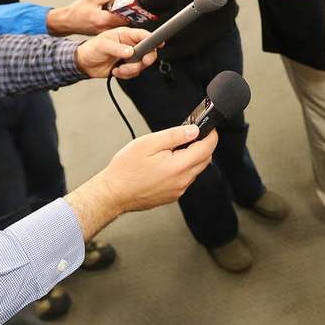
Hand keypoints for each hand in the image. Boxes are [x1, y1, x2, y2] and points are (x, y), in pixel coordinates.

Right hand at [47, 0, 128, 35]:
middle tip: (133, 2)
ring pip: (120, 24)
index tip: (136, 1)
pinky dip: (117, 18)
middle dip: (130, 11)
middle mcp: (105, 28)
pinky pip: (114, 25)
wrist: (66, 21)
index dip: (132, 8)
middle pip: (125, 21)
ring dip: (123, 15)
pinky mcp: (103, 33)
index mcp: (102, 19)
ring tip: (123, 6)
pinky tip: (114, 12)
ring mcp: (105, 32)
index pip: (125, 16)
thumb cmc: (76, 10)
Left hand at [75, 26, 157, 78]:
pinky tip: (116, 71)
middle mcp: (130, 45)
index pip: (143, 35)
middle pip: (148, 52)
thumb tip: (130, 52)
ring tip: (119, 69)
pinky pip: (134, 73)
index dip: (153, 39)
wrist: (84, 63)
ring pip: (141, 65)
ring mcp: (130, 57)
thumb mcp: (102, 45)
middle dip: (145, 59)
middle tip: (141, 63)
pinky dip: (126, 75)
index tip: (159, 44)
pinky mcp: (127, 67)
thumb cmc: (91, 49)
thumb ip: (117, 48)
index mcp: (125, 35)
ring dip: (132, 70)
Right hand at [95, 125, 218, 211]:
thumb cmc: (125, 170)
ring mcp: (178, 190)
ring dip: (192, 157)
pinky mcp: (172, 196)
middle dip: (203, 145)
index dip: (211, 135)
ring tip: (173, 149)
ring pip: (195, 170)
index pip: (207, 148)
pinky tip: (167, 163)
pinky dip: (183, 168)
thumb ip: (174, 136)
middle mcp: (182, 181)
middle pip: (205, 160)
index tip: (209, 128)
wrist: (113, 194)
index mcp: (179, 166)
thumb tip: (193, 131)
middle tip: (190, 135)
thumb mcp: (148, 143)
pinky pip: (185, 179)